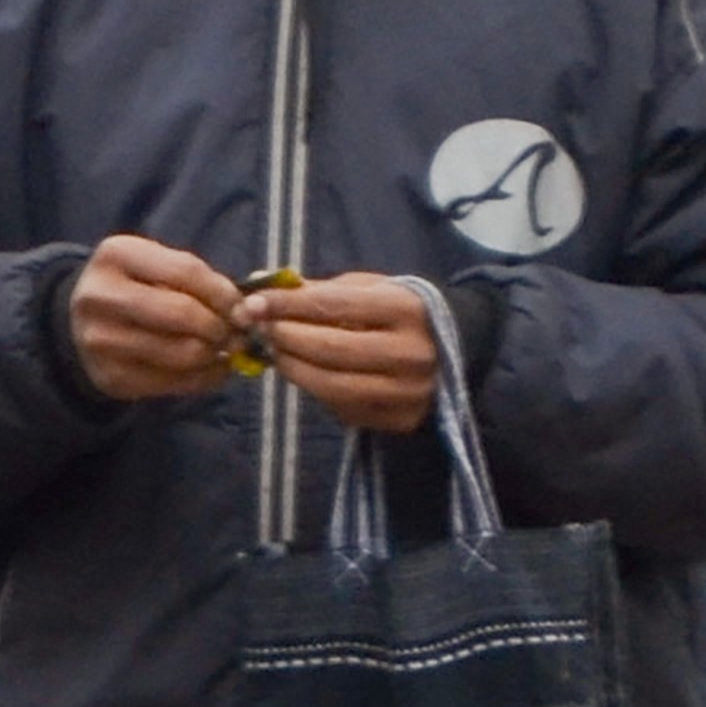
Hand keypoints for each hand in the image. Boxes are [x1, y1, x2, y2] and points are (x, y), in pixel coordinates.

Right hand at [67, 234, 241, 402]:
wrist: (78, 323)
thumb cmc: (133, 287)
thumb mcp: (155, 265)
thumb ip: (197, 279)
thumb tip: (245, 311)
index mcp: (115, 256)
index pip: (186, 272)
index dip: (224, 292)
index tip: (243, 307)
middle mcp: (100, 297)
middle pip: (182, 314)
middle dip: (221, 326)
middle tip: (236, 332)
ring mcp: (100, 341)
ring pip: (181, 352)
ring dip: (215, 354)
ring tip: (222, 348)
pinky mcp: (109, 377)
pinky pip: (173, 383)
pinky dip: (204, 378)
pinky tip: (210, 368)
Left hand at [236, 270, 441, 434]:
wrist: (453, 347)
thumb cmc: (399, 310)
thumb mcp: (369, 288)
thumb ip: (318, 292)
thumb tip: (259, 293)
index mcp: (406, 309)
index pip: (332, 306)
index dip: (286, 305)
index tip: (252, 303)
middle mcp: (412, 352)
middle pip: (329, 349)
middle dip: (284, 338)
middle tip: (259, 330)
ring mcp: (409, 390)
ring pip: (331, 385)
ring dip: (292, 368)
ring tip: (275, 353)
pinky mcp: (401, 418)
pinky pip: (344, 408)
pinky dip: (316, 391)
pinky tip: (305, 374)